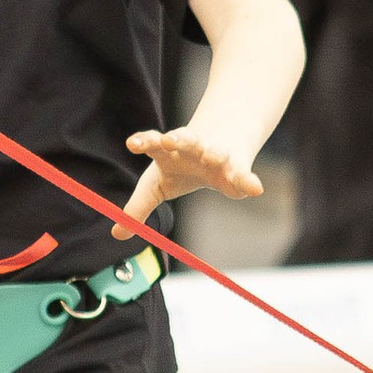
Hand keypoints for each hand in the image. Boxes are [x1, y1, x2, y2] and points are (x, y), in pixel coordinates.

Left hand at [115, 125, 262, 234]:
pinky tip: (255, 189)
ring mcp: (216, 154)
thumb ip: (138, 207)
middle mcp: (192, 148)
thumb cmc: (182, 167)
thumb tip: (117, 233)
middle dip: (177, 139)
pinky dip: (249, 181)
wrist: (221, 142)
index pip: (153, 143)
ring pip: (214, 151)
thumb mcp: (157, 186)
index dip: (144, 142)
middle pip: (183, 139)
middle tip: (168, 141)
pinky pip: (243, 174)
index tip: (133, 144)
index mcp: (168, 151)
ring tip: (212, 157)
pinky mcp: (237, 166)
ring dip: (213, 153)